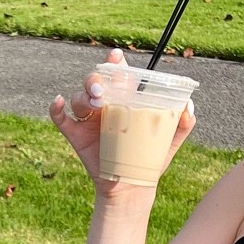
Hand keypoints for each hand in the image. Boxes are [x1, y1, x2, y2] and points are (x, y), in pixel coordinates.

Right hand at [47, 47, 196, 189]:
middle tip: (103, 89)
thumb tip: (188, 107)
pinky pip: (60, 118)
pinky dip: (55, 109)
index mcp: (124, 99)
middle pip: (94, 81)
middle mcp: (105, 105)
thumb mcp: (169, 141)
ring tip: (95, 102)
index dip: (115, 63)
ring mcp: (88, 119)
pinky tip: (58, 103)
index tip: (117, 57)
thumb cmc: (149, 158)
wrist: (132, 186)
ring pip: (78, 97)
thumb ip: (182, 124)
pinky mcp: (76, 135)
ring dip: (83, 96)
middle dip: (96, 79)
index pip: (117, 74)